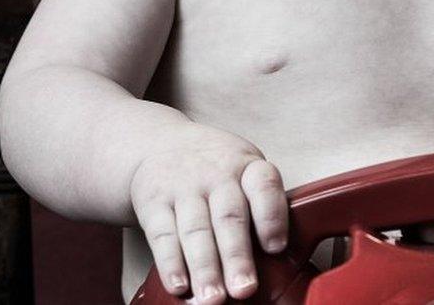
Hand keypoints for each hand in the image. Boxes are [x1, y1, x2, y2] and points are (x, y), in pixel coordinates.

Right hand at [129, 126, 287, 303]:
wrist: (161, 144)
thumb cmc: (216, 169)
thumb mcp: (243, 171)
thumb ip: (259, 206)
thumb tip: (278, 261)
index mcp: (246, 166)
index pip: (264, 185)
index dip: (271, 216)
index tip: (276, 247)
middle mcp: (217, 174)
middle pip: (229, 216)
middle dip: (236, 256)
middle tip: (244, 289)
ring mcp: (184, 186)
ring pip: (196, 230)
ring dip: (205, 268)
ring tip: (213, 299)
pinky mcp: (154, 202)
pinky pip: (162, 234)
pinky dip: (170, 263)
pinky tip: (179, 286)